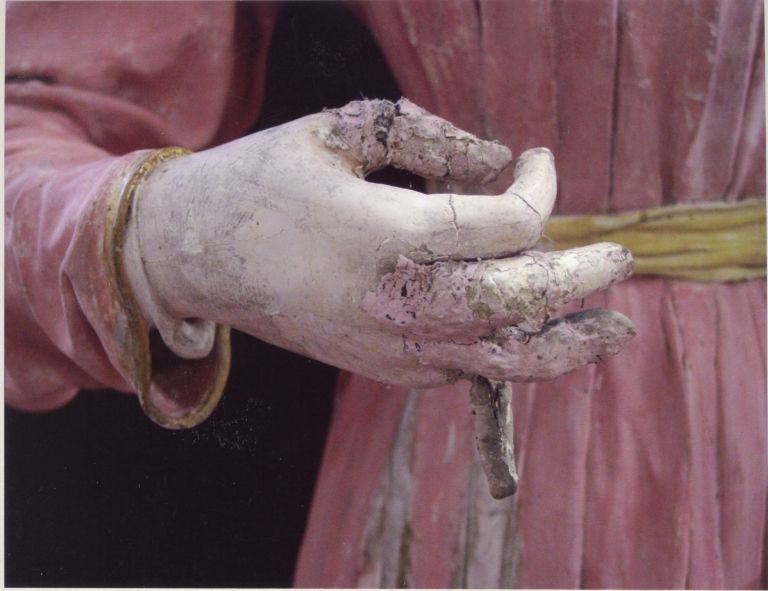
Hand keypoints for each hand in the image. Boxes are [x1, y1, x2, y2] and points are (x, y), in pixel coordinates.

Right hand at [124, 99, 634, 387]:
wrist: (198, 254)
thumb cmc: (264, 179)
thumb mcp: (340, 130)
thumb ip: (428, 137)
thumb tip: (497, 159)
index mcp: (386, 232)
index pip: (506, 222)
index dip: (539, 188)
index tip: (536, 159)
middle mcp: (396, 301)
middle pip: (521, 295)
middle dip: (581, 272)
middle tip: (620, 255)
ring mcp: (390, 345)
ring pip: (502, 357)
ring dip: (567, 343)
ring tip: (614, 330)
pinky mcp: (381, 368)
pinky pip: (462, 368)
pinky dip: (506, 349)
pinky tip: (530, 330)